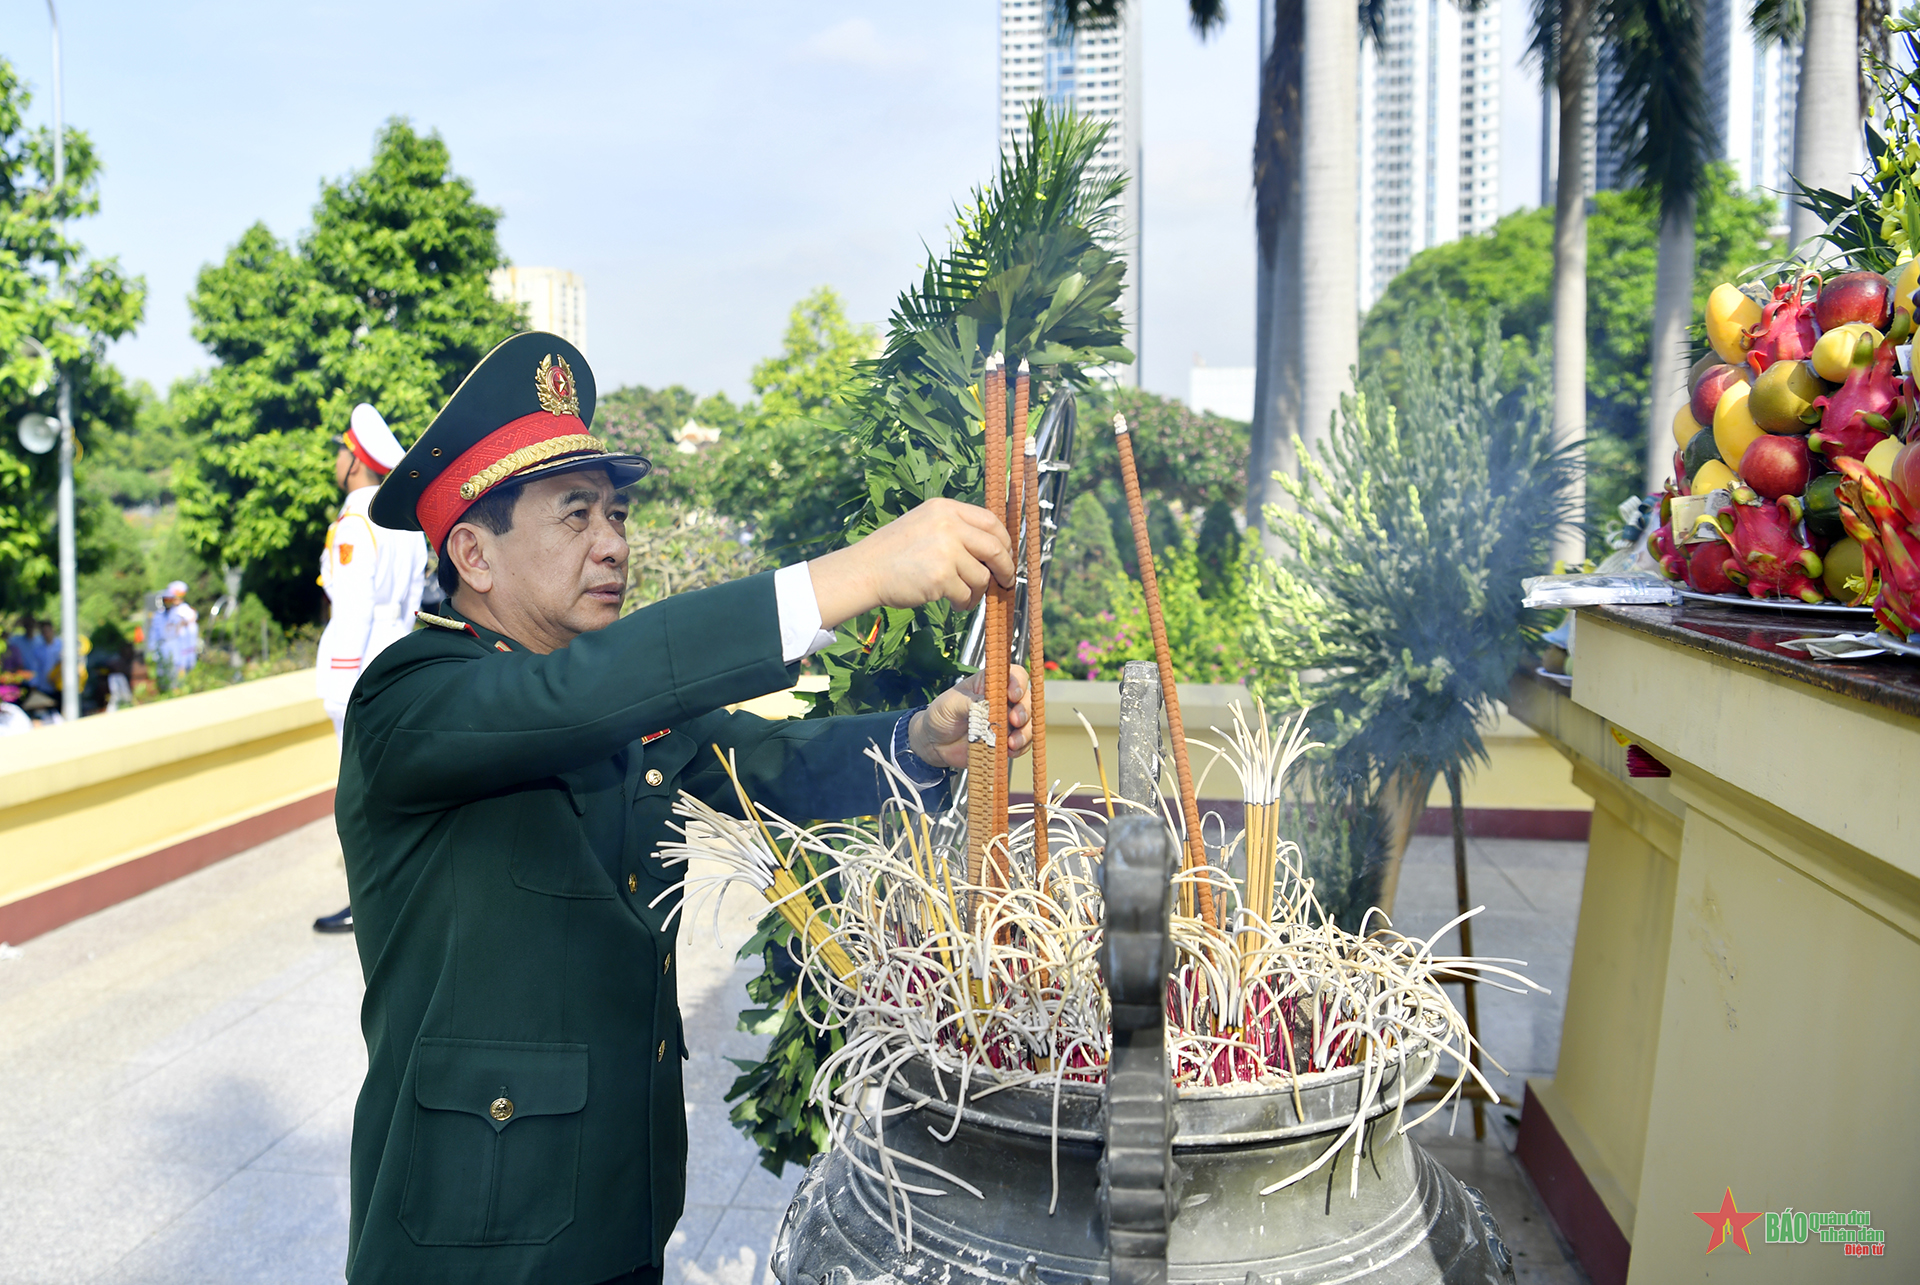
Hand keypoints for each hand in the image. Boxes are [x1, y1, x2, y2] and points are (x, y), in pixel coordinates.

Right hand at [807, 499, 1014, 630]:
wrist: (865, 570)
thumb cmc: (894, 552)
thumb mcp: (925, 524)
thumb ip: (956, 529)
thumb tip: (994, 550)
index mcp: (945, 508)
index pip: (991, 521)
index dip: (1004, 542)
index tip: (1006, 556)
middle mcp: (948, 525)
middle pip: (995, 548)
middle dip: (1005, 569)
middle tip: (1005, 582)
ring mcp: (945, 550)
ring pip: (982, 576)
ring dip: (978, 591)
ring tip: (964, 596)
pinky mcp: (941, 577)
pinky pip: (966, 594)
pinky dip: (964, 603)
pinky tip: (954, 603)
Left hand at [908, 665, 1031, 768]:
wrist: (933, 743)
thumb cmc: (941, 715)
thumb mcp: (951, 703)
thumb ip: (971, 703)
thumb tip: (988, 707)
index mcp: (990, 683)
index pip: (1014, 675)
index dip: (1018, 683)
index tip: (1013, 694)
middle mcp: (1002, 700)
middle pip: (1026, 700)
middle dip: (1024, 710)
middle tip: (1014, 720)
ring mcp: (1005, 721)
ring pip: (1028, 723)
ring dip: (1025, 732)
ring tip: (1012, 741)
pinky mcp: (1004, 740)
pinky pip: (1021, 744)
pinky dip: (1020, 748)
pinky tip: (1010, 750)